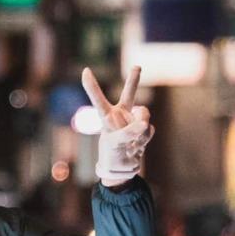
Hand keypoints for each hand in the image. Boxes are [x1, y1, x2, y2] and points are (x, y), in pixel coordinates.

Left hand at [82, 66, 154, 186]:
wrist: (122, 168)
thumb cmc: (112, 155)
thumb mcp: (115, 144)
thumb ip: (129, 132)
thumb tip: (145, 122)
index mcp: (106, 117)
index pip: (98, 99)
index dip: (91, 86)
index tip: (85, 70)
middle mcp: (120, 115)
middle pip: (129, 94)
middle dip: (133, 80)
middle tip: (136, 67)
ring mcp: (133, 120)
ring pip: (143, 116)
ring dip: (139, 130)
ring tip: (130, 142)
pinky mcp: (144, 128)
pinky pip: (149, 129)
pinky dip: (144, 138)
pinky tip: (136, 145)